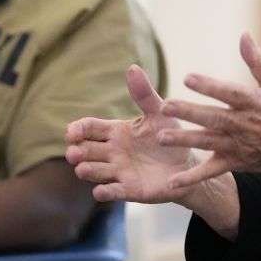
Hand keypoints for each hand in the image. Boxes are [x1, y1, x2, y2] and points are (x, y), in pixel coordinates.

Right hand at [65, 65, 197, 203]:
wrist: (188, 163)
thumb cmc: (169, 136)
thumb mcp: (159, 113)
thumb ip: (144, 94)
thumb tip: (132, 67)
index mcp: (116, 131)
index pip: (89, 128)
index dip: (78, 129)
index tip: (72, 132)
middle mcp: (112, 152)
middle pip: (87, 150)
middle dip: (77, 152)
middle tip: (74, 152)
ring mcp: (119, 171)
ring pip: (95, 171)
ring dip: (87, 171)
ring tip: (83, 169)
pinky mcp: (129, 189)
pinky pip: (112, 192)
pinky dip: (104, 193)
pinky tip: (100, 192)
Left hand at [157, 33, 260, 202]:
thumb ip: (258, 63)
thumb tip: (244, 35)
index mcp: (257, 103)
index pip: (230, 93)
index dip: (210, 86)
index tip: (188, 78)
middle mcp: (246, 125)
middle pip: (214, 118)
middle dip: (189, 112)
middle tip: (165, 106)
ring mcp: (240, 146)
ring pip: (208, 142)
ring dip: (185, 140)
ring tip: (162, 137)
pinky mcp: (236, 162)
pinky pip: (211, 171)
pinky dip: (192, 177)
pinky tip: (172, 181)